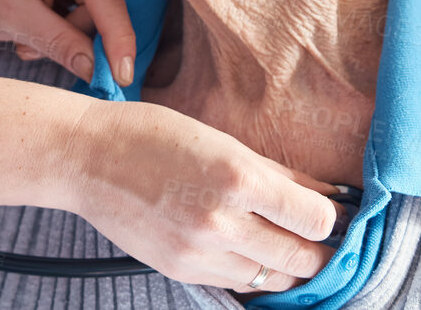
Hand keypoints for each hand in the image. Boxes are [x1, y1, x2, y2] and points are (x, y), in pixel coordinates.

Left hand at [0, 0, 135, 85]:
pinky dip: (62, 27)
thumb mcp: (10, 18)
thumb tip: (96, 69)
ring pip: (95, 12)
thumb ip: (58, 42)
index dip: (118, 36)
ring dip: (63, 35)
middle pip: (102, 5)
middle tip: (29, 48)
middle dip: (72, 36)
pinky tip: (33, 25)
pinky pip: (86, 9)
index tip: (122, 75)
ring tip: (24, 36)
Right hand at [61, 100, 341, 289]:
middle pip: (302, 258)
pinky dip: (254, 274)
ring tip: (289, 246)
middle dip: (321, 251)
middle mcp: (221, 221)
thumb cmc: (151, 135)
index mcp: (236, 177)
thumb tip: (328, 194)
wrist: (86, 159)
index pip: (315, 219)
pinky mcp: (181, 271)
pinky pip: (238, 285)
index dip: (332, 218)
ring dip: (290, 267)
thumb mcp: (220, 140)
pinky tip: (251, 253)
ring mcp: (199, 252)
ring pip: (273, 280)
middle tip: (324, 238)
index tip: (333, 212)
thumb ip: (277, 173)